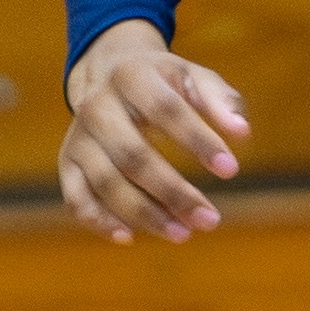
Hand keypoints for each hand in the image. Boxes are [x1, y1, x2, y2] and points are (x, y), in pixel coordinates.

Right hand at [60, 15, 250, 238]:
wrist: (110, 74)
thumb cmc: (165, 84)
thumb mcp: (195, 79)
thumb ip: (221, 102)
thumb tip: (242, 132)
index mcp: (132, 76)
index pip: (166, 110)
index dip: (197, 140)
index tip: (231, 170)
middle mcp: (97, 105)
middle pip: (133, 155)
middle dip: (174, 192)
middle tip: (211, 221)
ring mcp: (79, 136)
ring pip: (106, 182)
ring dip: (144, 214)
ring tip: (183, 234)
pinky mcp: (68, 161)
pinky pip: (77, 197)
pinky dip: (99, 220)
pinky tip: (130, 237)